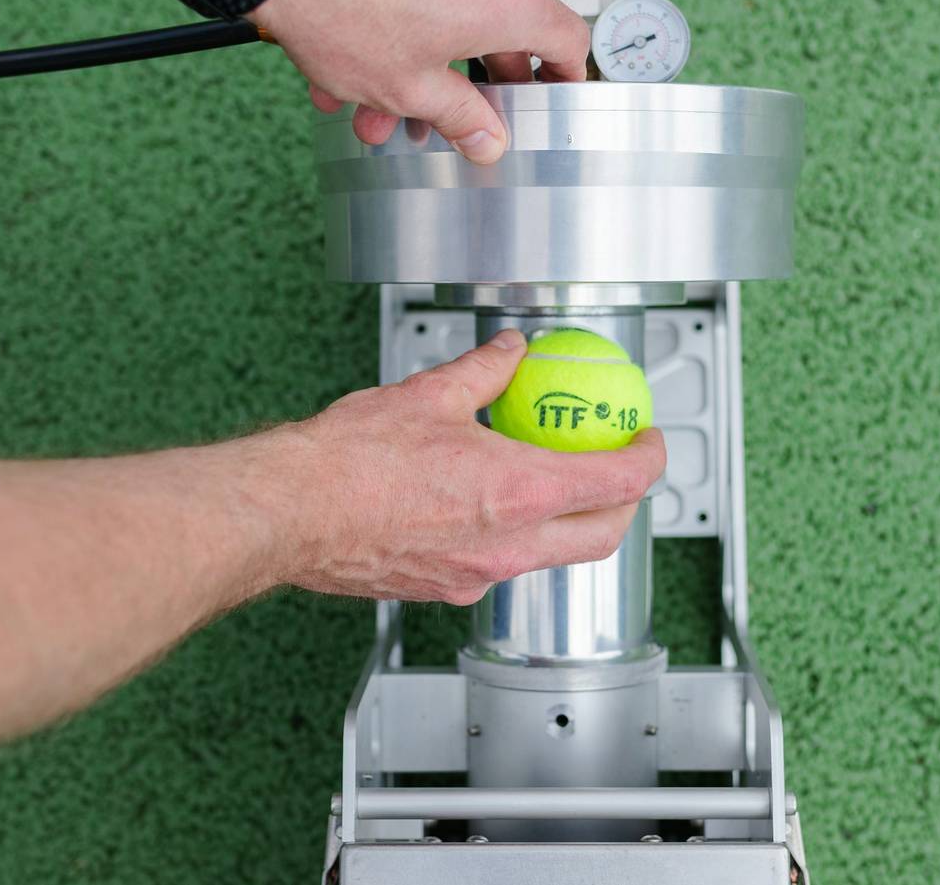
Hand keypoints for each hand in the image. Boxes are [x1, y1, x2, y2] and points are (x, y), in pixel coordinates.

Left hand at [247, 0, 588, 163]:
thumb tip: (487, 138)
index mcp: (507, 5)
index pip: (567, 40)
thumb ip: (461, 118)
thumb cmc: (347, 10)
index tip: (552, 100)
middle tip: (455, 123)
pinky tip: (349, 78)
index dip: (565, 76)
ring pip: (450, 27)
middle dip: (468, 91)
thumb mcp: (413, 89)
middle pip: (503, 37)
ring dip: (418, 76)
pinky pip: (417, 6)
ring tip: (376, 115)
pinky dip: (395, 43)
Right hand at [252, 330, 664, 605]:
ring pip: (552, 554)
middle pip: (603, 535)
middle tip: (619, 466)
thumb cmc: (348, 462)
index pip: (619, 483)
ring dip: (568, 521)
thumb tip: (512, 351)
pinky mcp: (445, 587)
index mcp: (519, 492)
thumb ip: (485, 372)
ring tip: (553, 480)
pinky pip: (501, 564)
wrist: (290, 513)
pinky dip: (513, 534)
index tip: (646, 438)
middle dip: (626, 503)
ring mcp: (478, 575)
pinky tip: (486, 503)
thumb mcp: (430, 394)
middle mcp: (508, 545)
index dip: (648, 459)